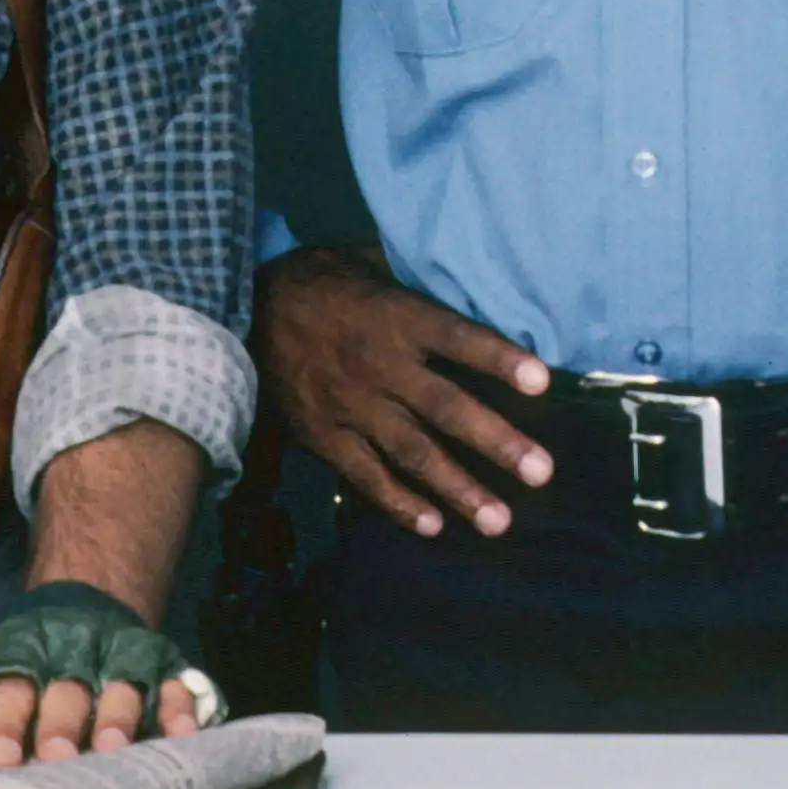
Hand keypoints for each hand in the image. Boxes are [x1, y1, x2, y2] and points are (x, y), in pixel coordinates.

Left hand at [0, 578, 216, 767]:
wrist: (91, 599)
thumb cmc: (30, 663)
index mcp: (27, 657)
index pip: (12, 689)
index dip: (5, 723)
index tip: (0, 757)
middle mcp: (76, 654)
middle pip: (67, 688)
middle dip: (61, 721)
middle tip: (56, 754)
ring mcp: (124, 657)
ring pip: (123, 683)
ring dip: (118, 715)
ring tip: (112, 748)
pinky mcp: (163, 664)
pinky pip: (175, 683)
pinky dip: (179, 707)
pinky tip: (180, 734)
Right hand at [258, 244, 551, 536]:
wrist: (244, 311)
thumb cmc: (321, 281)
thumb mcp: (369, 261)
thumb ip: (418, 277)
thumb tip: (474, 274)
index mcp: (397, 318)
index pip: (459, 339)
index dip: (500, 359)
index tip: (543, 383)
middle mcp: (379, 366)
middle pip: (446, 408)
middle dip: (496, 442)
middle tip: (540, 472)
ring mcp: (351, 407)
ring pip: (413, 452)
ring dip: (458, 489)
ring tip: (499, 521)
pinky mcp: (323, 436)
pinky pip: (366, 476)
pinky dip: (399, 504)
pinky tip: (434, 527)